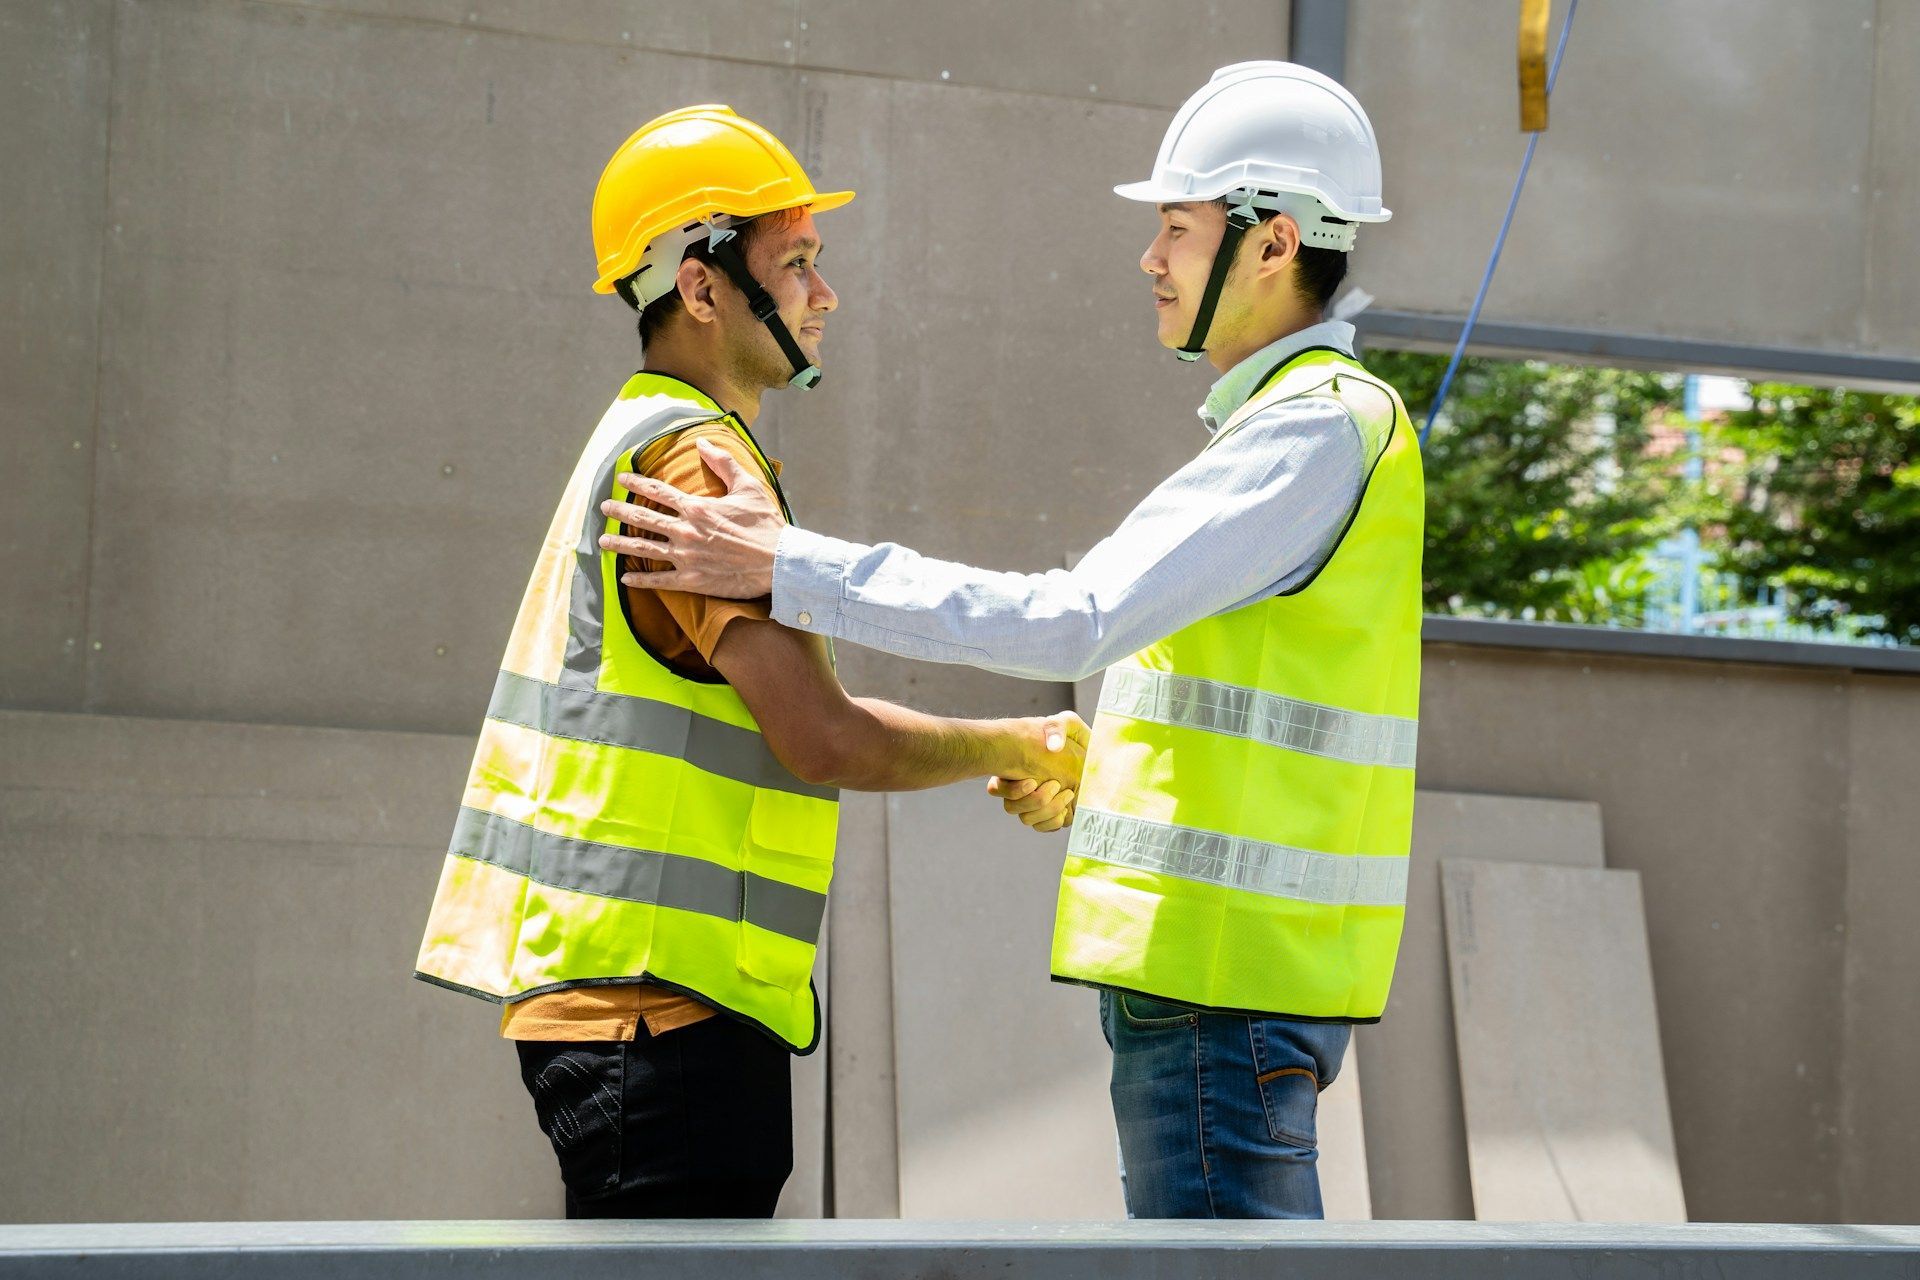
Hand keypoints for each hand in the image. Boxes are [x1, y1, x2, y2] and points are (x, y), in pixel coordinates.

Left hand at [597, 437, 781, 598]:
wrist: (778, 562)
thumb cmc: (765, 524)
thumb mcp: (748, 486)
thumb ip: (723, 463)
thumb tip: (703, 442)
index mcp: (696, 508)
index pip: (658, 492)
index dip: (637, 483)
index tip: (621, 479)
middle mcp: (685, 531)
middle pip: (644, 518)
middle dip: (620, 511)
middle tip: (604, 508)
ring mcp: (686, 557)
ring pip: (644, 549)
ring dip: (621, 544)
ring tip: (603, 541)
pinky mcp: (692, 580)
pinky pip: (659, 581)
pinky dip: (641, 580)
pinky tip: (626, 578)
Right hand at [987, 711, 1087, 833]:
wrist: (1089, 756)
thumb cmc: (1073, 738)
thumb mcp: (1065, 723)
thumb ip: (1055, 727)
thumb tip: (1053, 746)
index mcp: (1014, 770)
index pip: (996, 788)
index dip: (1012, 790)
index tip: (1032, 781)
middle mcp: (1019, 790)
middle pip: (1011, 808)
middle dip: (1035, 800)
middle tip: (1056, 785)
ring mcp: (1033, 804)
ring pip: (1027, 819)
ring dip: (1047, 810)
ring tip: (1067, 794)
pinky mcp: (1049, 815)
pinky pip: (1042, 828)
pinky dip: (1053, 822)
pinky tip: (1066, 810)